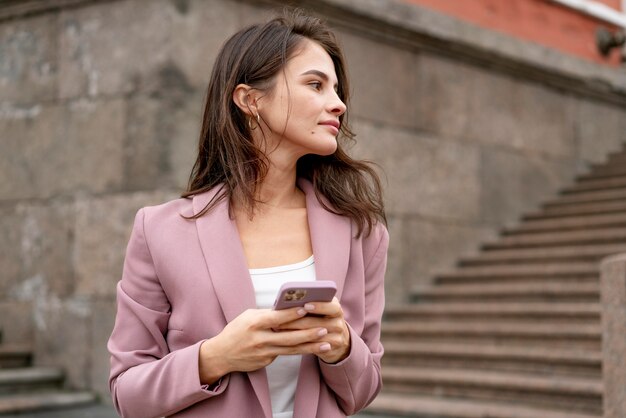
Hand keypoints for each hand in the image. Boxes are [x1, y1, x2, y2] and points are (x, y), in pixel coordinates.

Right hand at [198, 307, 328, 384]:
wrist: (221, 354)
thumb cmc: (237, 330)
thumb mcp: (248, 316)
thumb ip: (267, 314)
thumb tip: (288, 309)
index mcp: (254, 324)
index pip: (276, 318)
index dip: (292, 314)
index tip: (307, 308)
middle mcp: (260, 339)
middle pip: (288, 337)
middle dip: (309, 333)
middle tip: (324, 328)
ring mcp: (264, 353)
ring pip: (291, 349)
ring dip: (311, 346)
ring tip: (326, 343)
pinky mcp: (266, 361)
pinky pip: (285, 354)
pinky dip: (300, 350)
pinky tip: (313, 348)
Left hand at [275, 297, 350, 363]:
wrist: (335, 340)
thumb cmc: (320, 319)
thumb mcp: (319, 309)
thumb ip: (308, 304)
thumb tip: (287, 301)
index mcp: (335, 308)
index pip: (331, 306)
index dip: (319, 306)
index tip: (305, 305)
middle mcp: (338, 322)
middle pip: (319, 322)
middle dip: (297, 321)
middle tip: (279, 320)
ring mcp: (336, 337)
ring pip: (314, 335)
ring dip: (294, 332)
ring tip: (278, 329)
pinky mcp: (330, 349)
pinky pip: (312, 347)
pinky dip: (298, 343)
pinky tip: (285, 341)